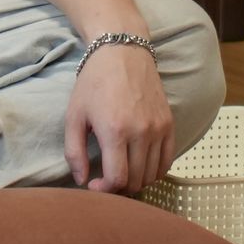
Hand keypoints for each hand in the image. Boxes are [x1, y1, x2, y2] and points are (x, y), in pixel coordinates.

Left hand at [65, 42, 173, 196]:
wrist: (122, 52)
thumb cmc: (94, 83)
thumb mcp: (74, 115)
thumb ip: (74, 151)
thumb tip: (82, 180)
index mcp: (115, 131)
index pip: (118, 179)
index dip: (104, 191)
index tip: (94, 185)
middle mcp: (141, 132)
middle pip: (136, 180)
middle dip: (119, 187)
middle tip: (106, 179)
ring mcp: (158, 128)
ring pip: (152, 174)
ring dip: (137, 181)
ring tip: (122, 172)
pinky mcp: (169, 124)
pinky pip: (167, 161)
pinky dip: (155, 171)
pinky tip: (140, 166)